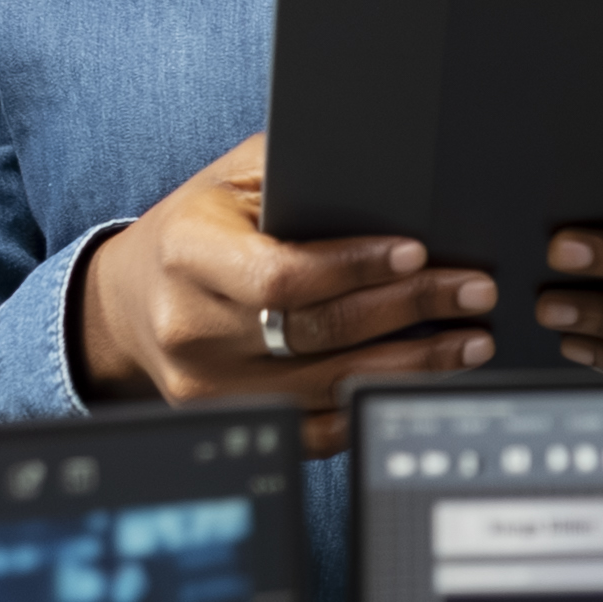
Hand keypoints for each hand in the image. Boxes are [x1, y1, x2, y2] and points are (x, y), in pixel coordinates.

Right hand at [71, 130, 496, 454]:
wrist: (128, 303)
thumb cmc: (196, 228)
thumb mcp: (230, 180)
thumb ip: (293, 173)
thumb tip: (383, 178)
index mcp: (188, 253)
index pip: (282, 275)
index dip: (355, 267)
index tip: (418, 254)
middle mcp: (192, 326)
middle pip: (317, 332)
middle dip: (410, 311)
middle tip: (474, 293)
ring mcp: (207, 384)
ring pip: (326, 385)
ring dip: (410, 365)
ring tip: (470, 340)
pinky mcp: (226, 419)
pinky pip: (312, 428)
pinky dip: (371, 405)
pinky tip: (417, 384)